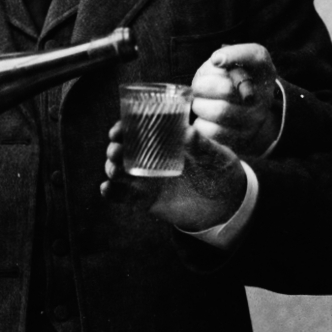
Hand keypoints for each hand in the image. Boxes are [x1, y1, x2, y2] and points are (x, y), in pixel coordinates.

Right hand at [108, 115, 249, 231]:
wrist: (225, 203)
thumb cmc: (219, 170)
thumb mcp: (215, 155)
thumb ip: (203, 145)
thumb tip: (190, 132)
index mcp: (164, 140)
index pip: (138, 129)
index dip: (123, 128)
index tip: (118, 130)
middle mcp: (150, 157)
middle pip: (124, 150)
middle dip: (114, 149)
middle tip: (115, 151)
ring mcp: (147, 179)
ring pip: (121, 172)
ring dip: (112, 169)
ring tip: (114, 171)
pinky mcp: (146, 200)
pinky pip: (125, 196)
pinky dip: (113, 193)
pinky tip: (106, 189)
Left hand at [191, 43, 282, 160]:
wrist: (243, 108)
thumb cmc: (231, 78)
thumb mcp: (233, 60)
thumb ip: (228, 54)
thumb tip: (217, 60)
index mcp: (263, 68)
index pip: (253, 56)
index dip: (232, 56)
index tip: (215, 60)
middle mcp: (264, 94)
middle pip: (226, 88)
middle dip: (202, 86)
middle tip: (198, 88)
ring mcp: (255, 119)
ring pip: (218, 111)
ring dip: (200, 105)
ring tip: (201, 103)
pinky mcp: (242, 139)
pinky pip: (213, 131)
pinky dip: (201, 123)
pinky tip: (205, 117)